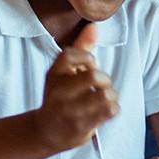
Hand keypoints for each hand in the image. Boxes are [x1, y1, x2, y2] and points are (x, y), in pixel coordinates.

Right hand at [33, 24, 117, 152]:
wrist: (46, 132)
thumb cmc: (60, 97)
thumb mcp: (64, 72)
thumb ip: (81, 48)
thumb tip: (94, 26)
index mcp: (54, 75)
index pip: (69, 55)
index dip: (87, 57)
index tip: (90, 65)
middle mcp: (59, 93)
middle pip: (93, 76)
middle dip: (105, 78)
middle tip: (101, 84)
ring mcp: (69, 112)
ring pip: (105, 96)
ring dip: (110, 95)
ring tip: (104, 97)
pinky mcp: (80, 127)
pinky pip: (109, 111)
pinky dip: (113, 107)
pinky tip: (105, 109)